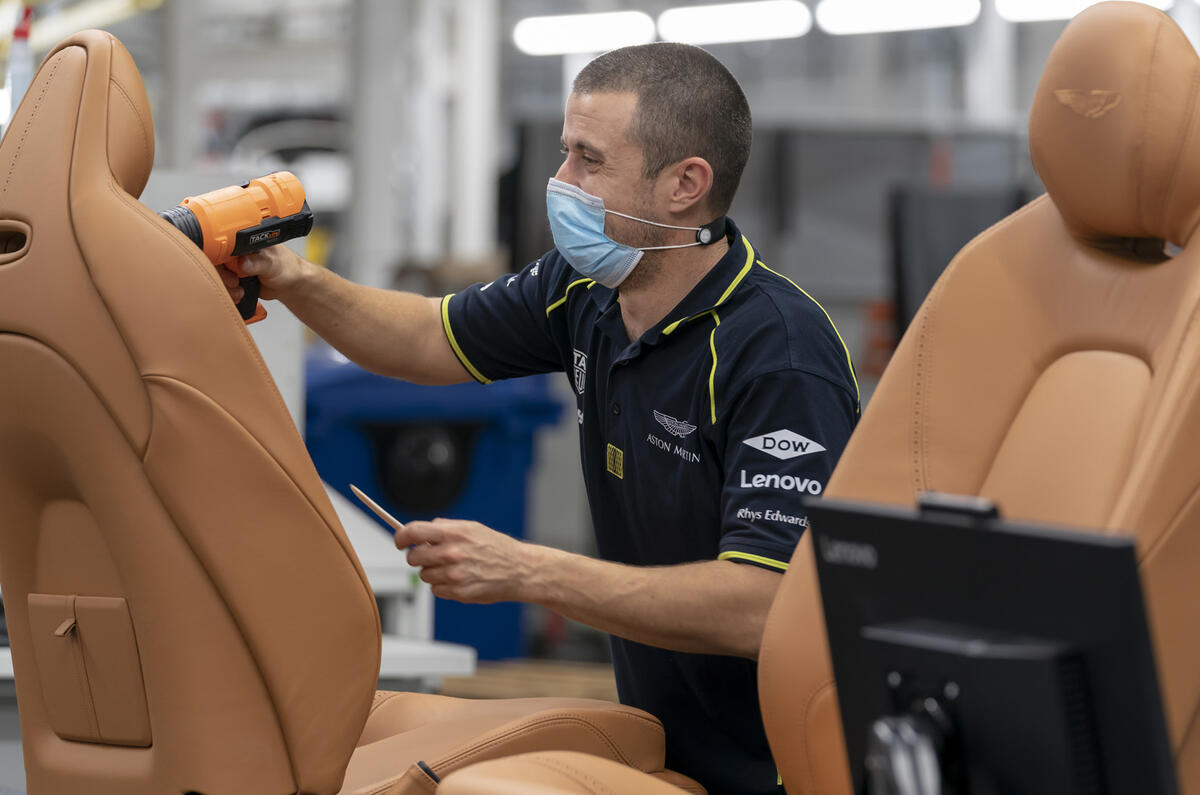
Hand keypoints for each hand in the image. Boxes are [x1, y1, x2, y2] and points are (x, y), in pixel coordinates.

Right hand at [216, 244, 308, 304]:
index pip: (221, 244)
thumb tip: (242, 262)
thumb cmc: (287, 268)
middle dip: (223, 276)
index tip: (226, 267)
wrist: (291, 285)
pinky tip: (239, 294)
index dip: (218, 256)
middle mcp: (237, 251)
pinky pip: (224, 285)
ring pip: (219, 275)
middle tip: (235, 281)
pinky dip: (229, 292)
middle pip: (215, 261)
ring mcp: (235, 265)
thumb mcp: (272, 263)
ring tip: (239, 290)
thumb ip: (257, 263)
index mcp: (244, 241)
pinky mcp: (235, 278)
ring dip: (227, 286)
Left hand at [395, 518, 538, 603]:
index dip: (401, 537)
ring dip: (433, 572)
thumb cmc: (497, 548)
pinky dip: (443, 585)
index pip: (413, 532)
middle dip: (418, 556)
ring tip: (453, 568)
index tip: (400, 541)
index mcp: (453, 533)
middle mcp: (451, 553)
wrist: (519, 569)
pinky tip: (459, 579)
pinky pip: (436, 590)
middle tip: (431, 556)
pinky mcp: (458, 592)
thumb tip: (422, 530)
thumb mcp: (472, 528)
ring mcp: (454, 574)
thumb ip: (446, 527)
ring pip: (424, 575)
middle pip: (413, 557)